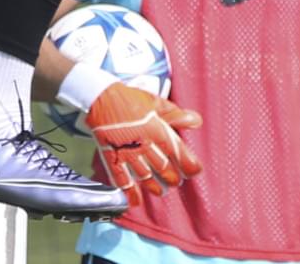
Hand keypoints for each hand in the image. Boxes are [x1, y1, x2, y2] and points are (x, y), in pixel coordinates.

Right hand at [86, 83, 202, 207]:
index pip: (178, 153)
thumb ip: (177, 115)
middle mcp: (144, 144)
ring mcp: (127, 153)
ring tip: (161, 191)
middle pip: (163, 168)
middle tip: (176, 182)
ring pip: (146, 176)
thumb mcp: (156, 103)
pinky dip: (130, 192)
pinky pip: (122, 179)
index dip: (189, 165)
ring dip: (155, 187)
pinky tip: (136, 201)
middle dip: (173, 178)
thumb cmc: (131, 99)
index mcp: (157, 129)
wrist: (101, 98)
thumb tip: (197, 121)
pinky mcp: (112, 157)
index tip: (195, 171)